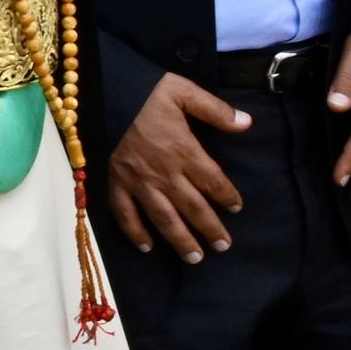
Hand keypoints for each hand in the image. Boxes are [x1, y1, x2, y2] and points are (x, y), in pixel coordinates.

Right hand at [109, 71, 249, 262]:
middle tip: (223, 246)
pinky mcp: (116, 184)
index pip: (212, 181)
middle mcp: (164, 173)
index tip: (237, 208)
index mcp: (184, 151)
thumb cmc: (145, 92)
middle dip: (210, 228)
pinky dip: (135, 232)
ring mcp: (138, 183)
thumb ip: (215, 110)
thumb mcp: (184, 91)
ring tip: (195, 258)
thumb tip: (247, 123)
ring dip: (180, 240)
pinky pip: (125, 214)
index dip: (227, 196)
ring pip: (163, 218)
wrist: (103, 93)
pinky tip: (147, 247)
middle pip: (193, 207)